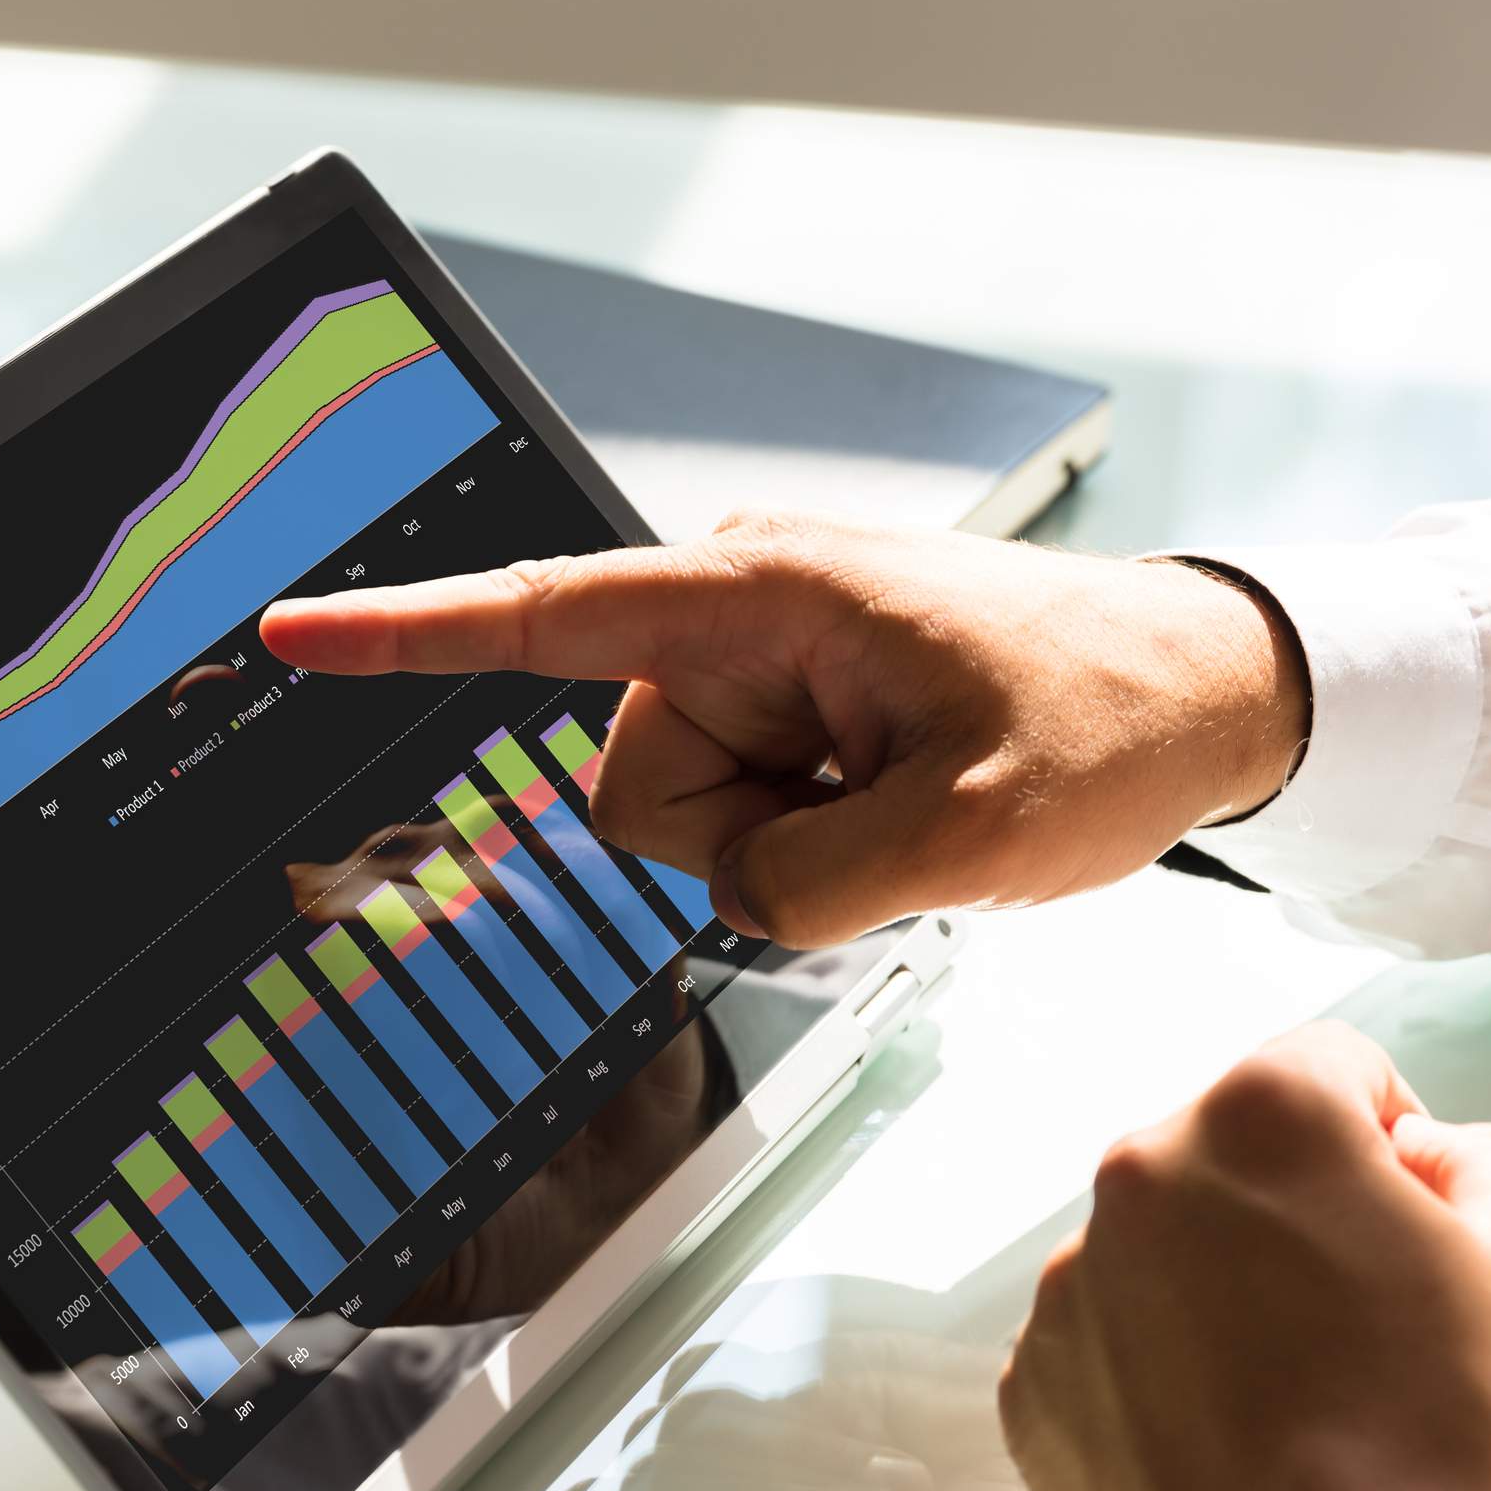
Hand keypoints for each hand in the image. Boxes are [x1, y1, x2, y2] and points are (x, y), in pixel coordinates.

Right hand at [260, 515, 1306, 944]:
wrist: (1205, 688)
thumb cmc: (1107, 716)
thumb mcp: (971, 834)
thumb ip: (810, 887)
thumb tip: (729, 897)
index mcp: (755, 593)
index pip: (540, 617)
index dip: (401, 636)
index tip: (285, 631)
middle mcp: (734, 611)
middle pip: (636, 792)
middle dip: (749, 841)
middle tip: (894, 813)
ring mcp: (760, 658)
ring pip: (688, 824)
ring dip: (796, 844)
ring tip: (912, 799)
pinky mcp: (787, 702)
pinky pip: (741, 817)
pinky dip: (819, 836)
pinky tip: (903, 799)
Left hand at [997, 1022, 1490, 1490]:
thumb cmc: (1440, 1453)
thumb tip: (1425, 1161)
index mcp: (1257, 1121)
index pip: (1337, 1073)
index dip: (1397, 1151)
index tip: (1421, 1240)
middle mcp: (1137, 1184)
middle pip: (1236, 1164)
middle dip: (1301, 1222)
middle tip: (1374, 1340)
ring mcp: (1069, 1296)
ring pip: (1167, 1260)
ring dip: (1225, 1304)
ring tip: (1305, 1420)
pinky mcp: (1032, 1400)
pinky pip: (1110, 1356)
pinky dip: (1162, 1388)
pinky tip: (1235, 1466)